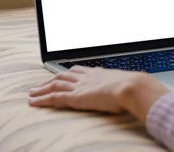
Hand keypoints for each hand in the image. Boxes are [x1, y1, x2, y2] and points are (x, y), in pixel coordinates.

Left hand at [28, 66, 169, 120]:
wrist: (133, 86)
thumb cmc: (136, 87)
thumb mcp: (131, 85)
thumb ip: (129, 87)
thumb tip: (141, 90)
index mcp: (99, 73)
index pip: (79, 71)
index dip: (69, 73)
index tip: (63, 75)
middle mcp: (87, 77)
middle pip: (63, 76)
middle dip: (51, 80)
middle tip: (40, 84)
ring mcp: (80, 86)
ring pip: (54, 85)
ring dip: (41, 89)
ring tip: (31, 93)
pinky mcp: (76, 97)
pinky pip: (54, 97)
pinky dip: (42, 99)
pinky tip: (33, 102)